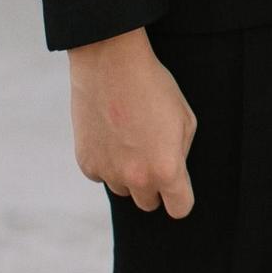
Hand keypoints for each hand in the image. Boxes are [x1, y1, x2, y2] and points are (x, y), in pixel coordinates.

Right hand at [69, 27, 196, 216]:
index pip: (179, 208)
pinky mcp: (86, 163)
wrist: (111, 64)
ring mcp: (109, 172)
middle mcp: (137, 177)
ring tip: (129, 139)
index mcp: (166, 169)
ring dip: (128, 174)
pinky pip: (100, 174)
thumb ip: (180, 154)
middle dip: (154, 186)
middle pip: (149, 204)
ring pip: (123, 189)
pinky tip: (109, 135)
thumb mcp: (185, 119)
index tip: (178, 189)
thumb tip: (172, 172)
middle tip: (152, 157)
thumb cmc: (154, 87)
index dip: (180, 198)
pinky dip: (105, 162)